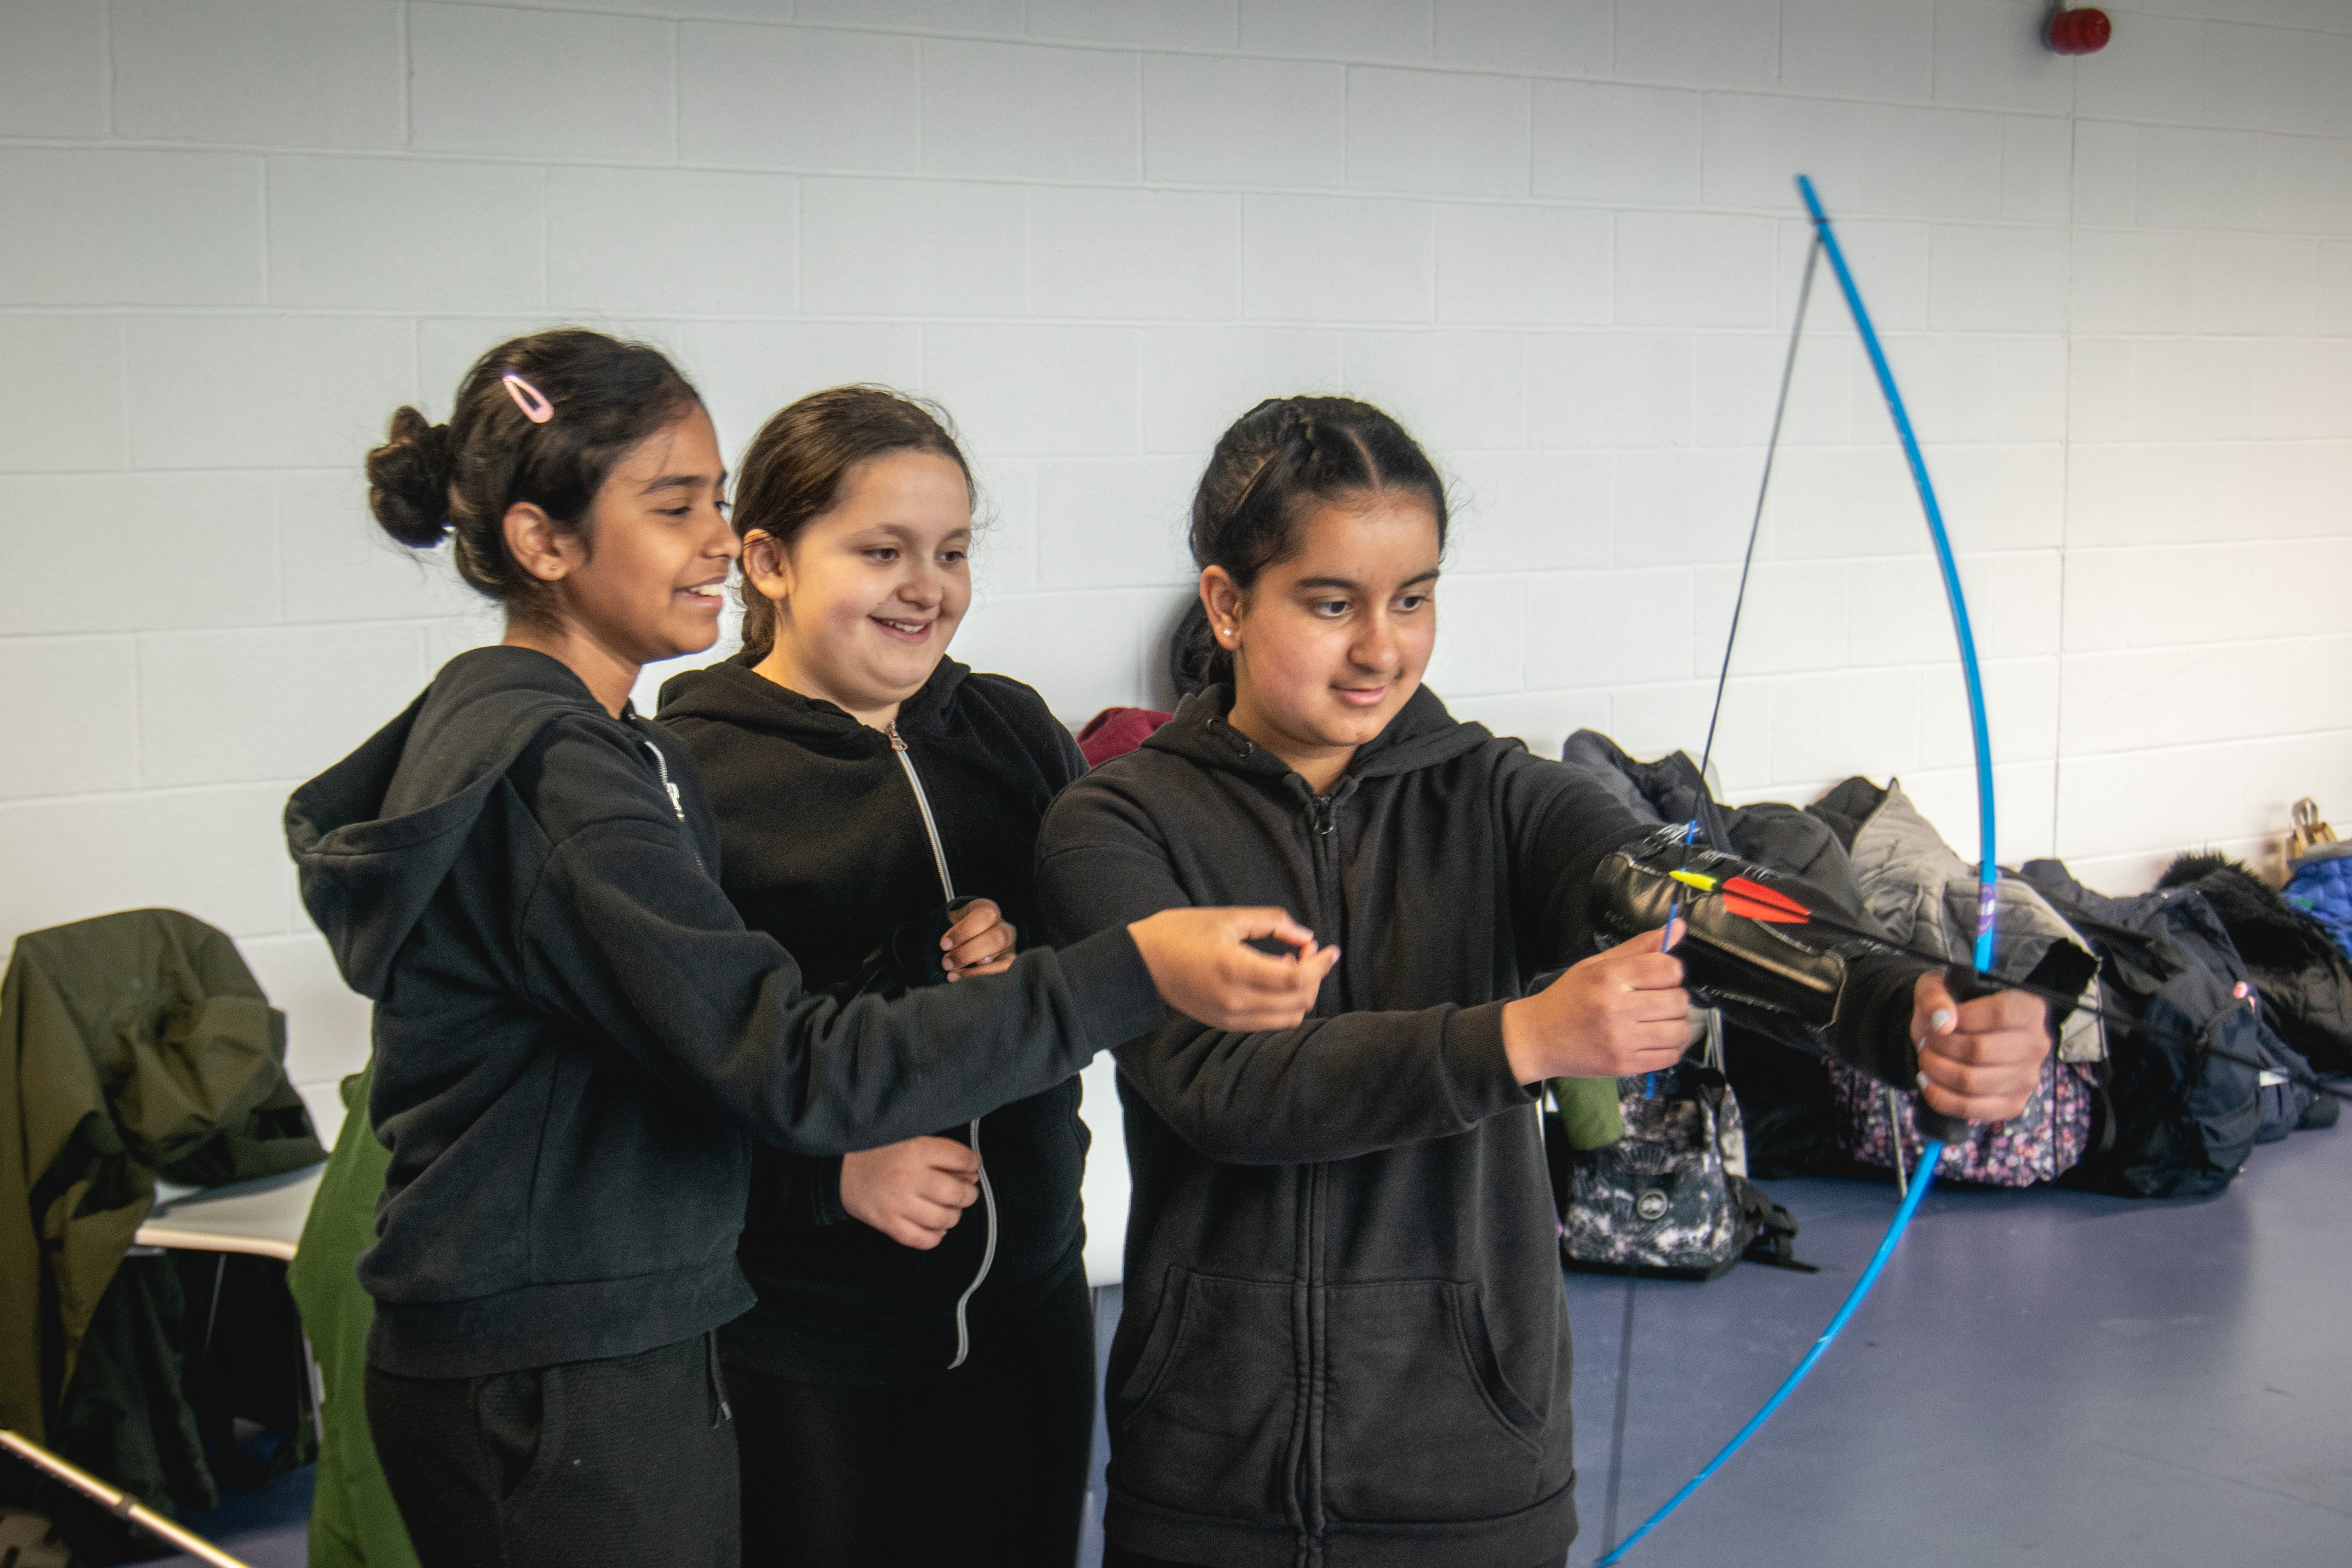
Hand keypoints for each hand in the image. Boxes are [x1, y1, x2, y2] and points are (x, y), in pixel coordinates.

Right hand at [839, 1136, 980, 1249]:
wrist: (840, 1170)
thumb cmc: (878, 1152)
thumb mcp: (911, 1139)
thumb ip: (942, 1153)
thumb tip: (971, 1173)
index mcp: (916, 1150)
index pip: (961, 1159)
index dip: (974, 1164)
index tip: (972, 1167)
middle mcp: (909, 1177)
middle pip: (957, 1193)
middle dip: (968, 1195)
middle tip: (964, 1193)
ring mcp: (898, 1203)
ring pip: (943, 1219)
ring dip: (953, 1216)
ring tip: (948, 1209)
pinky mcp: (888, 1224)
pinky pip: (922, 1239)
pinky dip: (935, 1236)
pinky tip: (935, 1227)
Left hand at [942, 898, 1015, 980]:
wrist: (964, 939)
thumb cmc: (956, 931)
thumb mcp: (950, 923)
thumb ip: (948, 931)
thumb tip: (944, 946)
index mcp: (989, 911)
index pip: (984, 916)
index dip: (964, 931)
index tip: (944, 945)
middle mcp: (1004, 928)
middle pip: (996, 938)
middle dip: (967, 953)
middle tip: (946, 963)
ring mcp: (1010, 949)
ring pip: (1003, 958)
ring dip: (975, 970)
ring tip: (953, 973)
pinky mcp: (1010, 965)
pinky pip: (1003, 974)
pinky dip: (982, 977)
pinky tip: (964, 979)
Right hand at [1126, 907, 1338, 1031]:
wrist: (1141, 962)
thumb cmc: (1181, 931)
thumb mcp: (1228, 917)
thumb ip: (1272, 923)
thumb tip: (1305, 936)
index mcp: (1235, 969)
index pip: (1296, 979)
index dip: (1320, 965)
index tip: (1330, 949)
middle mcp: (1235, 1001)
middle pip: (1298, 1001)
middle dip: (1314, 976)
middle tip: (1307, 950)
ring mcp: (1229, 1017)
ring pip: (1288, 1018)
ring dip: (1300, 993)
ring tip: (1289, 964)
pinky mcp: (1224, 1024)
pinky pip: (1269, 1023)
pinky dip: (1283, 1005)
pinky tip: (1273, 979)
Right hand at [1500, 928, 1691, 1084]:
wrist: (1538, 1037)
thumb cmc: (1568, 997)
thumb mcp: (1596, 964)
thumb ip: (1639, 947)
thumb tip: (1679, 926)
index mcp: (1609, 977)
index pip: (1668, 968)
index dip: (1671, 971)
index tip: (1660, 977)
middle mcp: (1616, 1007)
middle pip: (1678, 1000)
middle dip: (1675, 998)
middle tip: (1660, 1000)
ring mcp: (1620, 1040)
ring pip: (1679, 1030)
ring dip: (1676, 1024)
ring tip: (1660, 1021)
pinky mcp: (1624, 1064)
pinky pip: (1669, 1057)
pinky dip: (1670, 1048)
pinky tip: (1655, 1040)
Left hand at [1910, 974, 2050, 1123]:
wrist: (1957, 1035)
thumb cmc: (1952, 1007)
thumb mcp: (1938, 986)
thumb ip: (1935, 995)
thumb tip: (1943, 1022)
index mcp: (2029, 1009)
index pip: (2000, 1013)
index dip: (1962, 1018)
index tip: (1940, 1020)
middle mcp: (2036, 1045)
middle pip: (1980, 1050)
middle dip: (1941, 1046)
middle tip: (1926, 1040)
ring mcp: (2027, 1079)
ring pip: (1971, 1081)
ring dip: (1936, 1069)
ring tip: (1926, 1057)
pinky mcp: (2012, 1105)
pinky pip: (1969, 1108)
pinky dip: (1939, 1095)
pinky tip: (1927, 1080)